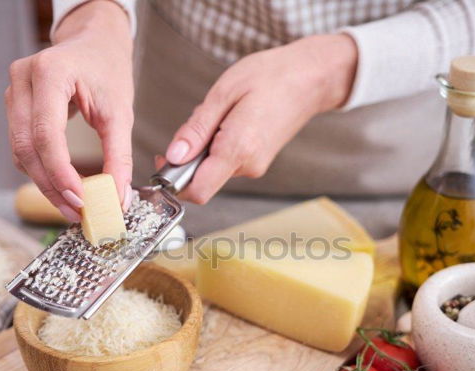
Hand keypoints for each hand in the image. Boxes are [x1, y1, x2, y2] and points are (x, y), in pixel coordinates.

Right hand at [5, 0, 133, 221]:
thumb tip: (118, 197)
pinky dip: (41, 170)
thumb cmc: (107, 69)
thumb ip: (119, 157)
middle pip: (27, 148)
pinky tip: (63, 185)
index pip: (46, 135)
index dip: (61, 174)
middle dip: (52, 186)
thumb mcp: (121, 112)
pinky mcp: (15, 107)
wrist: (95, 44)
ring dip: (45, 183)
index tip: (81, 201)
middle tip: (77, 212)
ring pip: (21, 152)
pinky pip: (23, 147)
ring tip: (73, 205)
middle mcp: (23, 81)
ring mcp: (14, 93)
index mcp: (49, 74)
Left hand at [161, 34, 357, 203]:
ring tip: (221, 114)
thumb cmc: (271, 77)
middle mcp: (248, 166)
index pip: (198, 190)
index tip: (163, 159)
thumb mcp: (223, 93)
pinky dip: (218, 146)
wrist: (311, 78)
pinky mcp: (257, 162)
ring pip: (212, 170)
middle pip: (202, 180)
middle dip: (188, 157)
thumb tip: (173, 157)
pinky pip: (226, 162)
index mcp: (238, 149)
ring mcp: (255, 166)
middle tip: (196, 122)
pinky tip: (230, 120)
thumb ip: (196, 129)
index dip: (173, 181)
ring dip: (204, 148)